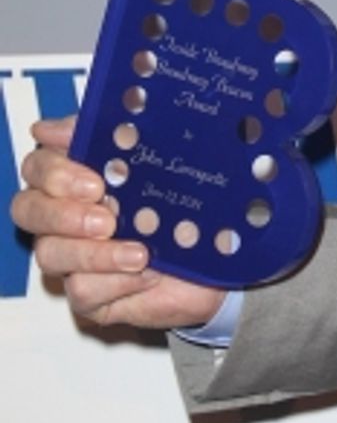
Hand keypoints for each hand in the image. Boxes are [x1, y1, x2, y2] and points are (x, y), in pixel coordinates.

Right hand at [14, 117, 225, 329]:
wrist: (221, 252)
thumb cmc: (183, 203)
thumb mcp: (155, 158)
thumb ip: (108, 135)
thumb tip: (51, 127)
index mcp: (74, 177)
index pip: (37, 167)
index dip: (55, 174)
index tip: (96, 182)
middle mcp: (64, 217)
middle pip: (28, 211)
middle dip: (64, 215)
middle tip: (106, 220)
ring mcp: (73, 258)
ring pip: (50, 254)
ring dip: (95, 254)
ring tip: (139, 253)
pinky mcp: (90, 295)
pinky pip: (82, 291)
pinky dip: (116, 282)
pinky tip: (147, 274)